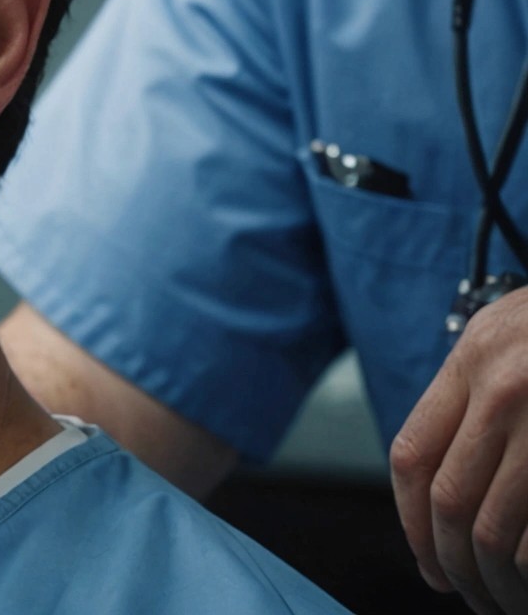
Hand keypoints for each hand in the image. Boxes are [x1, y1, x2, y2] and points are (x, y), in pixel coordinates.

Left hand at [393, 286, 527, 613]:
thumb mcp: (510, 332)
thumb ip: (471, 388)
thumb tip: (436, 478)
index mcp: (474, 358)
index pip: (412, 455)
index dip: (410, 521)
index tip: (427, 560)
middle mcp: (504, 386)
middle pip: (450, 500)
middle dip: (452, 561)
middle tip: (466, 592)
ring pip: (496, 526)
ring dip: (496, 578)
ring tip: (504, 600)